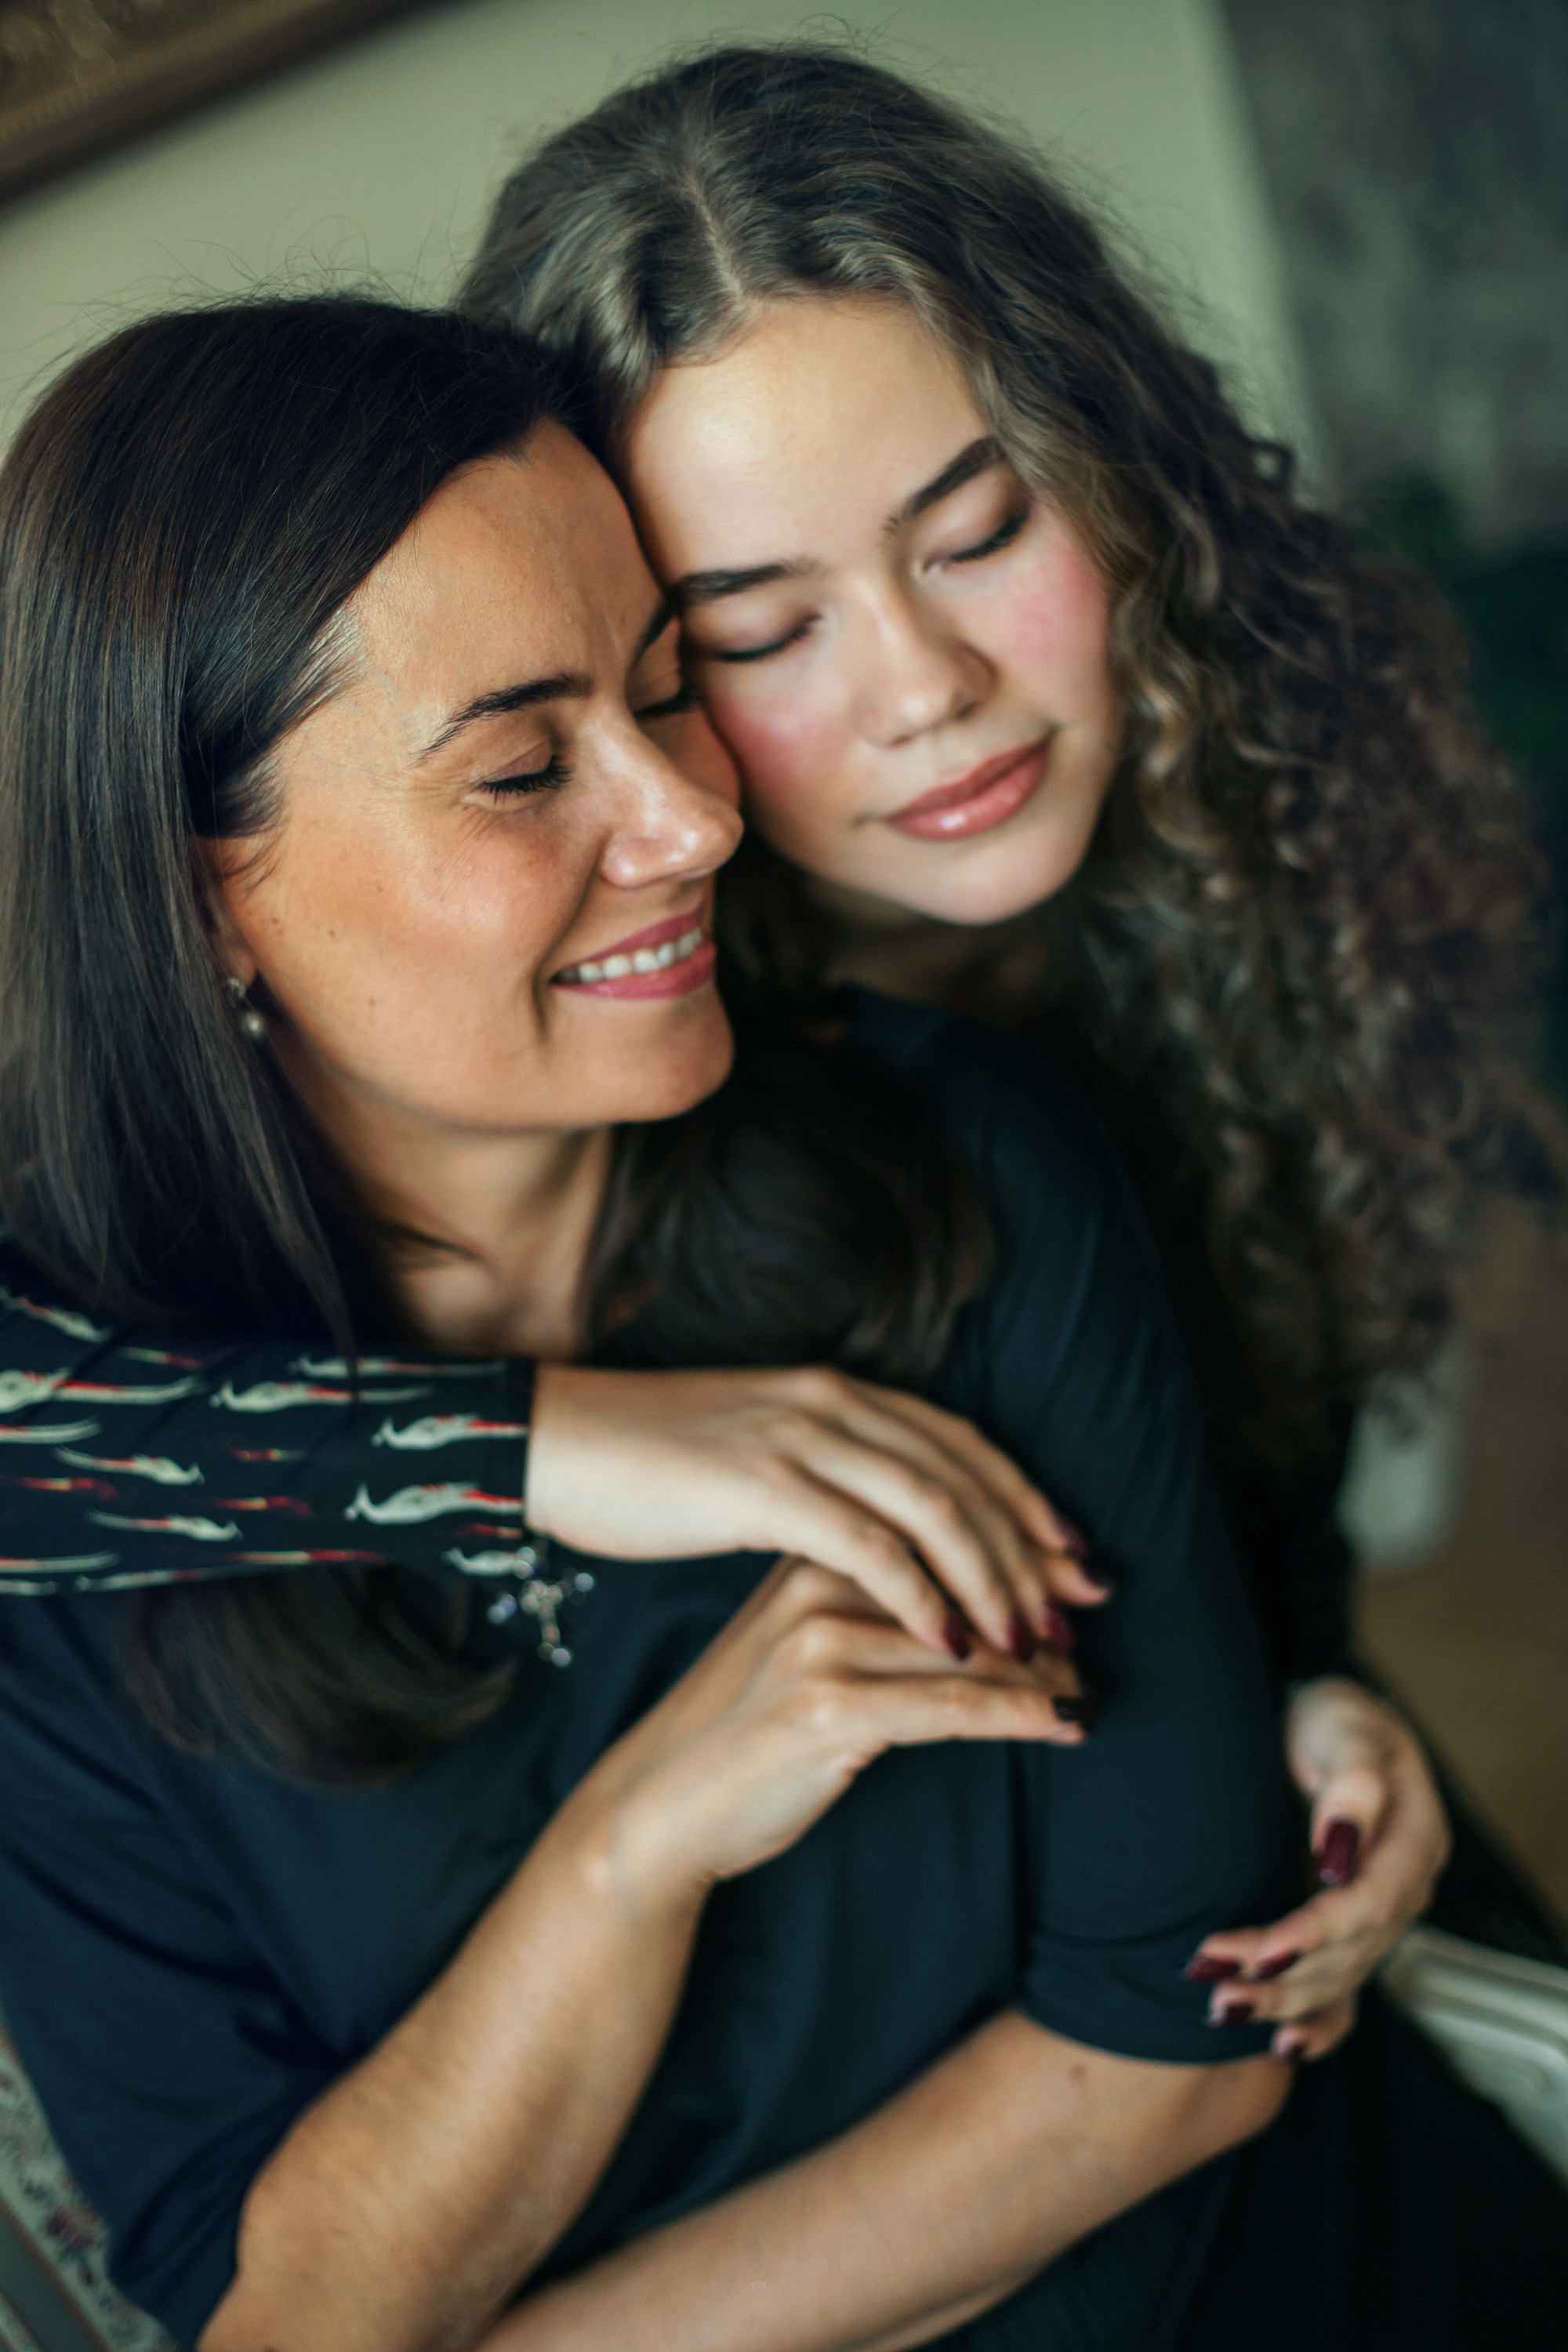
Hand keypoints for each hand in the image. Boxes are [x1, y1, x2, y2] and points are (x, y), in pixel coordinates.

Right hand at [528, 1363, 1107, 1659]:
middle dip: (1034, 1548)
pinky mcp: (763, 1490)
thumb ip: (825, 1473)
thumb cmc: (647, 1464)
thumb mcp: (758, 1453)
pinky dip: (923, 1596)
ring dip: (994, 1581)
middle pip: (967, 1478)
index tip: (1076, 1556)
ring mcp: (800, 1443)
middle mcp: (832, 1405)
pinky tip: (953, 1643)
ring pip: (936, 1510)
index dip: (1027, 1501)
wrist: (555, 1443)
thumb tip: (880, 1519)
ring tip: (1035, 1641)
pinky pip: (869, 1548)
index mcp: (835, 1393)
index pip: (962, 1445)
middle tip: (1086, 1606)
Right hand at [574, 1557, 1087, 1903]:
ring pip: (971, 1647)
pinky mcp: (828, 1710)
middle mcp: (818, 1583)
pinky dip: (1025, 1716)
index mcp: (814, 1549)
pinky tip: (1069, 1724)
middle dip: (1042, 1614)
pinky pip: (956, 1706)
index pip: (945, 1535)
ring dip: (1047, 1673)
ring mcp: (821, 1644)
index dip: (1023, 1554)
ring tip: (1092, 1693)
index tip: (1082, 1580)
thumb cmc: (740, 1727)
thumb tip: (972, 1604)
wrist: (658, 1804)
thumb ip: (869, 1605)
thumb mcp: (800, 1641)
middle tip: (1095, 1641)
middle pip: (967, 1587)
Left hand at [1183, 1678, 1450, 2058]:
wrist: (1323, 1725)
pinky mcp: (1348, 1932)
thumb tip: (1338, 1852)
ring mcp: (1378, 1918)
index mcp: (1413, 1841)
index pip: (1368, 1903)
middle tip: (1211, 1981)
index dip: (1316, 1932)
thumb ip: (1351, 1783)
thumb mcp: (1345, 1726)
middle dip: (1282, 1974)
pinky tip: (1283, 2046)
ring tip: (1220, 2008)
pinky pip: (1344, 1993)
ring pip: (1340, 1977)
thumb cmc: (1334, 1719)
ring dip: (1281, 2000)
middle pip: (1350, 1951)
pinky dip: (1317, 2024)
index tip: (1261, 1949)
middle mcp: (1403, 1890)